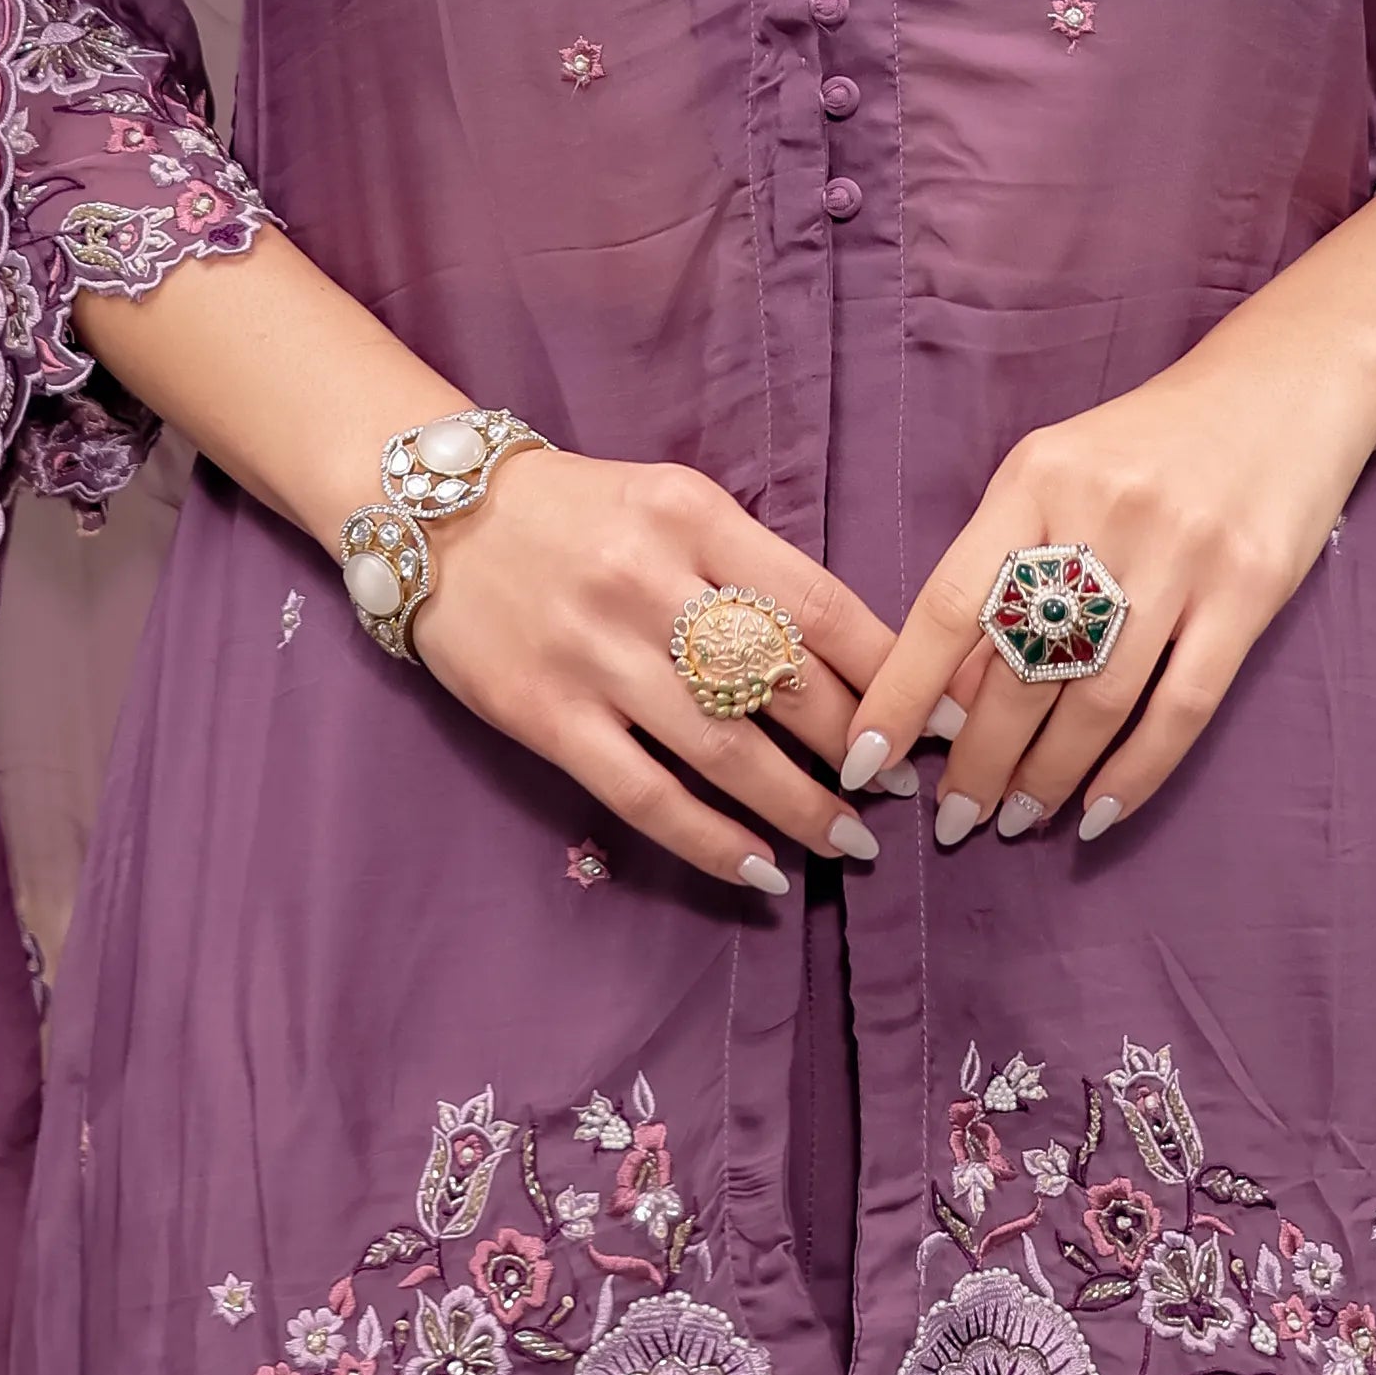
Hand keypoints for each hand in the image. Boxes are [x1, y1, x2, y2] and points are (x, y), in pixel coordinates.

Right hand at [403, 445, 898, 897]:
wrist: (433, 512)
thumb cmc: (575, 511)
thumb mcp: (672, 503)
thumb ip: (750, 566)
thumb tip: (855, 658)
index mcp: (694, 515)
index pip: (823, 606)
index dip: (895, 674)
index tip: (943, 720)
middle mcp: (650, 581)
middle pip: (786, 683)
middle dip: (859, 746)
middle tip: (901, 788)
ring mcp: (595, 654)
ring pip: (727, 750)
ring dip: (802, 807)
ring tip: (851, 842)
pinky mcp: (546, 715)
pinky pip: (647, 795)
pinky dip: (713, 841)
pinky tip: (763, 870)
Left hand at [844, 162, 1375, 847]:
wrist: (1284, 388)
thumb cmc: (1149, 444)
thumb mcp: (1058, 475)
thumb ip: (1005, 568)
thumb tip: (949, 695)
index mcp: (1035, 478)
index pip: (947, 606)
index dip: (901, 693)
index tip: (864, 762)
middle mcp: (1102, 514)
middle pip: (1021, 669)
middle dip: (977, 762)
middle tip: (953, 821)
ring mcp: (1180, 555)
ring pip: (1097, 701)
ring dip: (1048, 778)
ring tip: (1016, 821)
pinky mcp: (1249, 591)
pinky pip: (1181, 707)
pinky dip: (1135, 772)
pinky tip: (1098, 810)